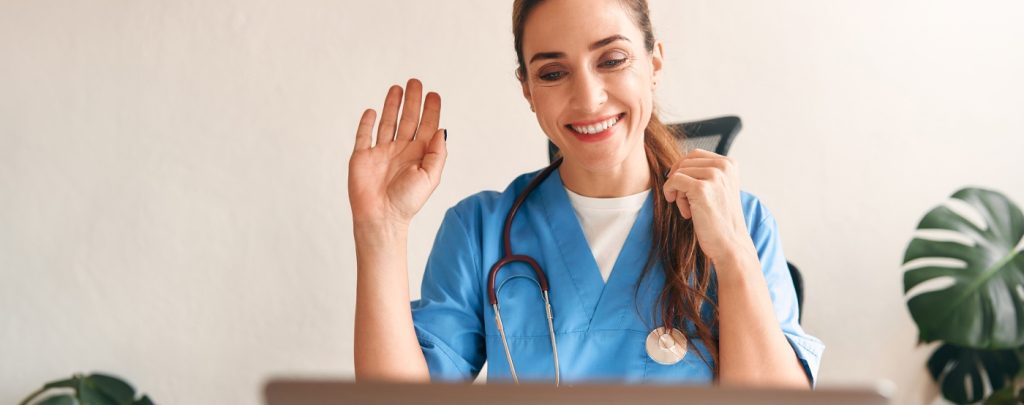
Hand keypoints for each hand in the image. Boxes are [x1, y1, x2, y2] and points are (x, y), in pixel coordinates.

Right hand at [348, 78, 446, 226]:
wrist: (381, 216)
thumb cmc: (407, 202)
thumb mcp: (430, 177)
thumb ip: (437, 153)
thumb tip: (442, 130)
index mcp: (418, 155)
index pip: (426, 127)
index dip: (430, 110)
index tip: (433, 94)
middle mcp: (401, 151)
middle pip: (408, 120)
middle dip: (412, 101)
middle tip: (416, 82)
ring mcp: (381, 153)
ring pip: (388, 123)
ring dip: (392, 105)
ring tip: (397, 88)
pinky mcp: (362, 157)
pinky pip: (364, 135)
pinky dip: (367, 122)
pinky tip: (372, 110)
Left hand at [661, 149, 751, 263]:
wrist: (730, 244)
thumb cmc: (720, 220)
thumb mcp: (718, 189)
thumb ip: (705, 173)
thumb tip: (675, 165)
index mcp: (729, 163)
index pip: (695, 155)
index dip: (683, 170)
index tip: (685, 190)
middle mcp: (724, 166)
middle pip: (684, 162)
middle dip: (680, 181)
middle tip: (687, 203)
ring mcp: (714, 176)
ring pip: (678, 173)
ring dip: (678, 192)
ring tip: (689, 210)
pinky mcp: (701, 189)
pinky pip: (673, 181)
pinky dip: (671, 194)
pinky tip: (685, 212)